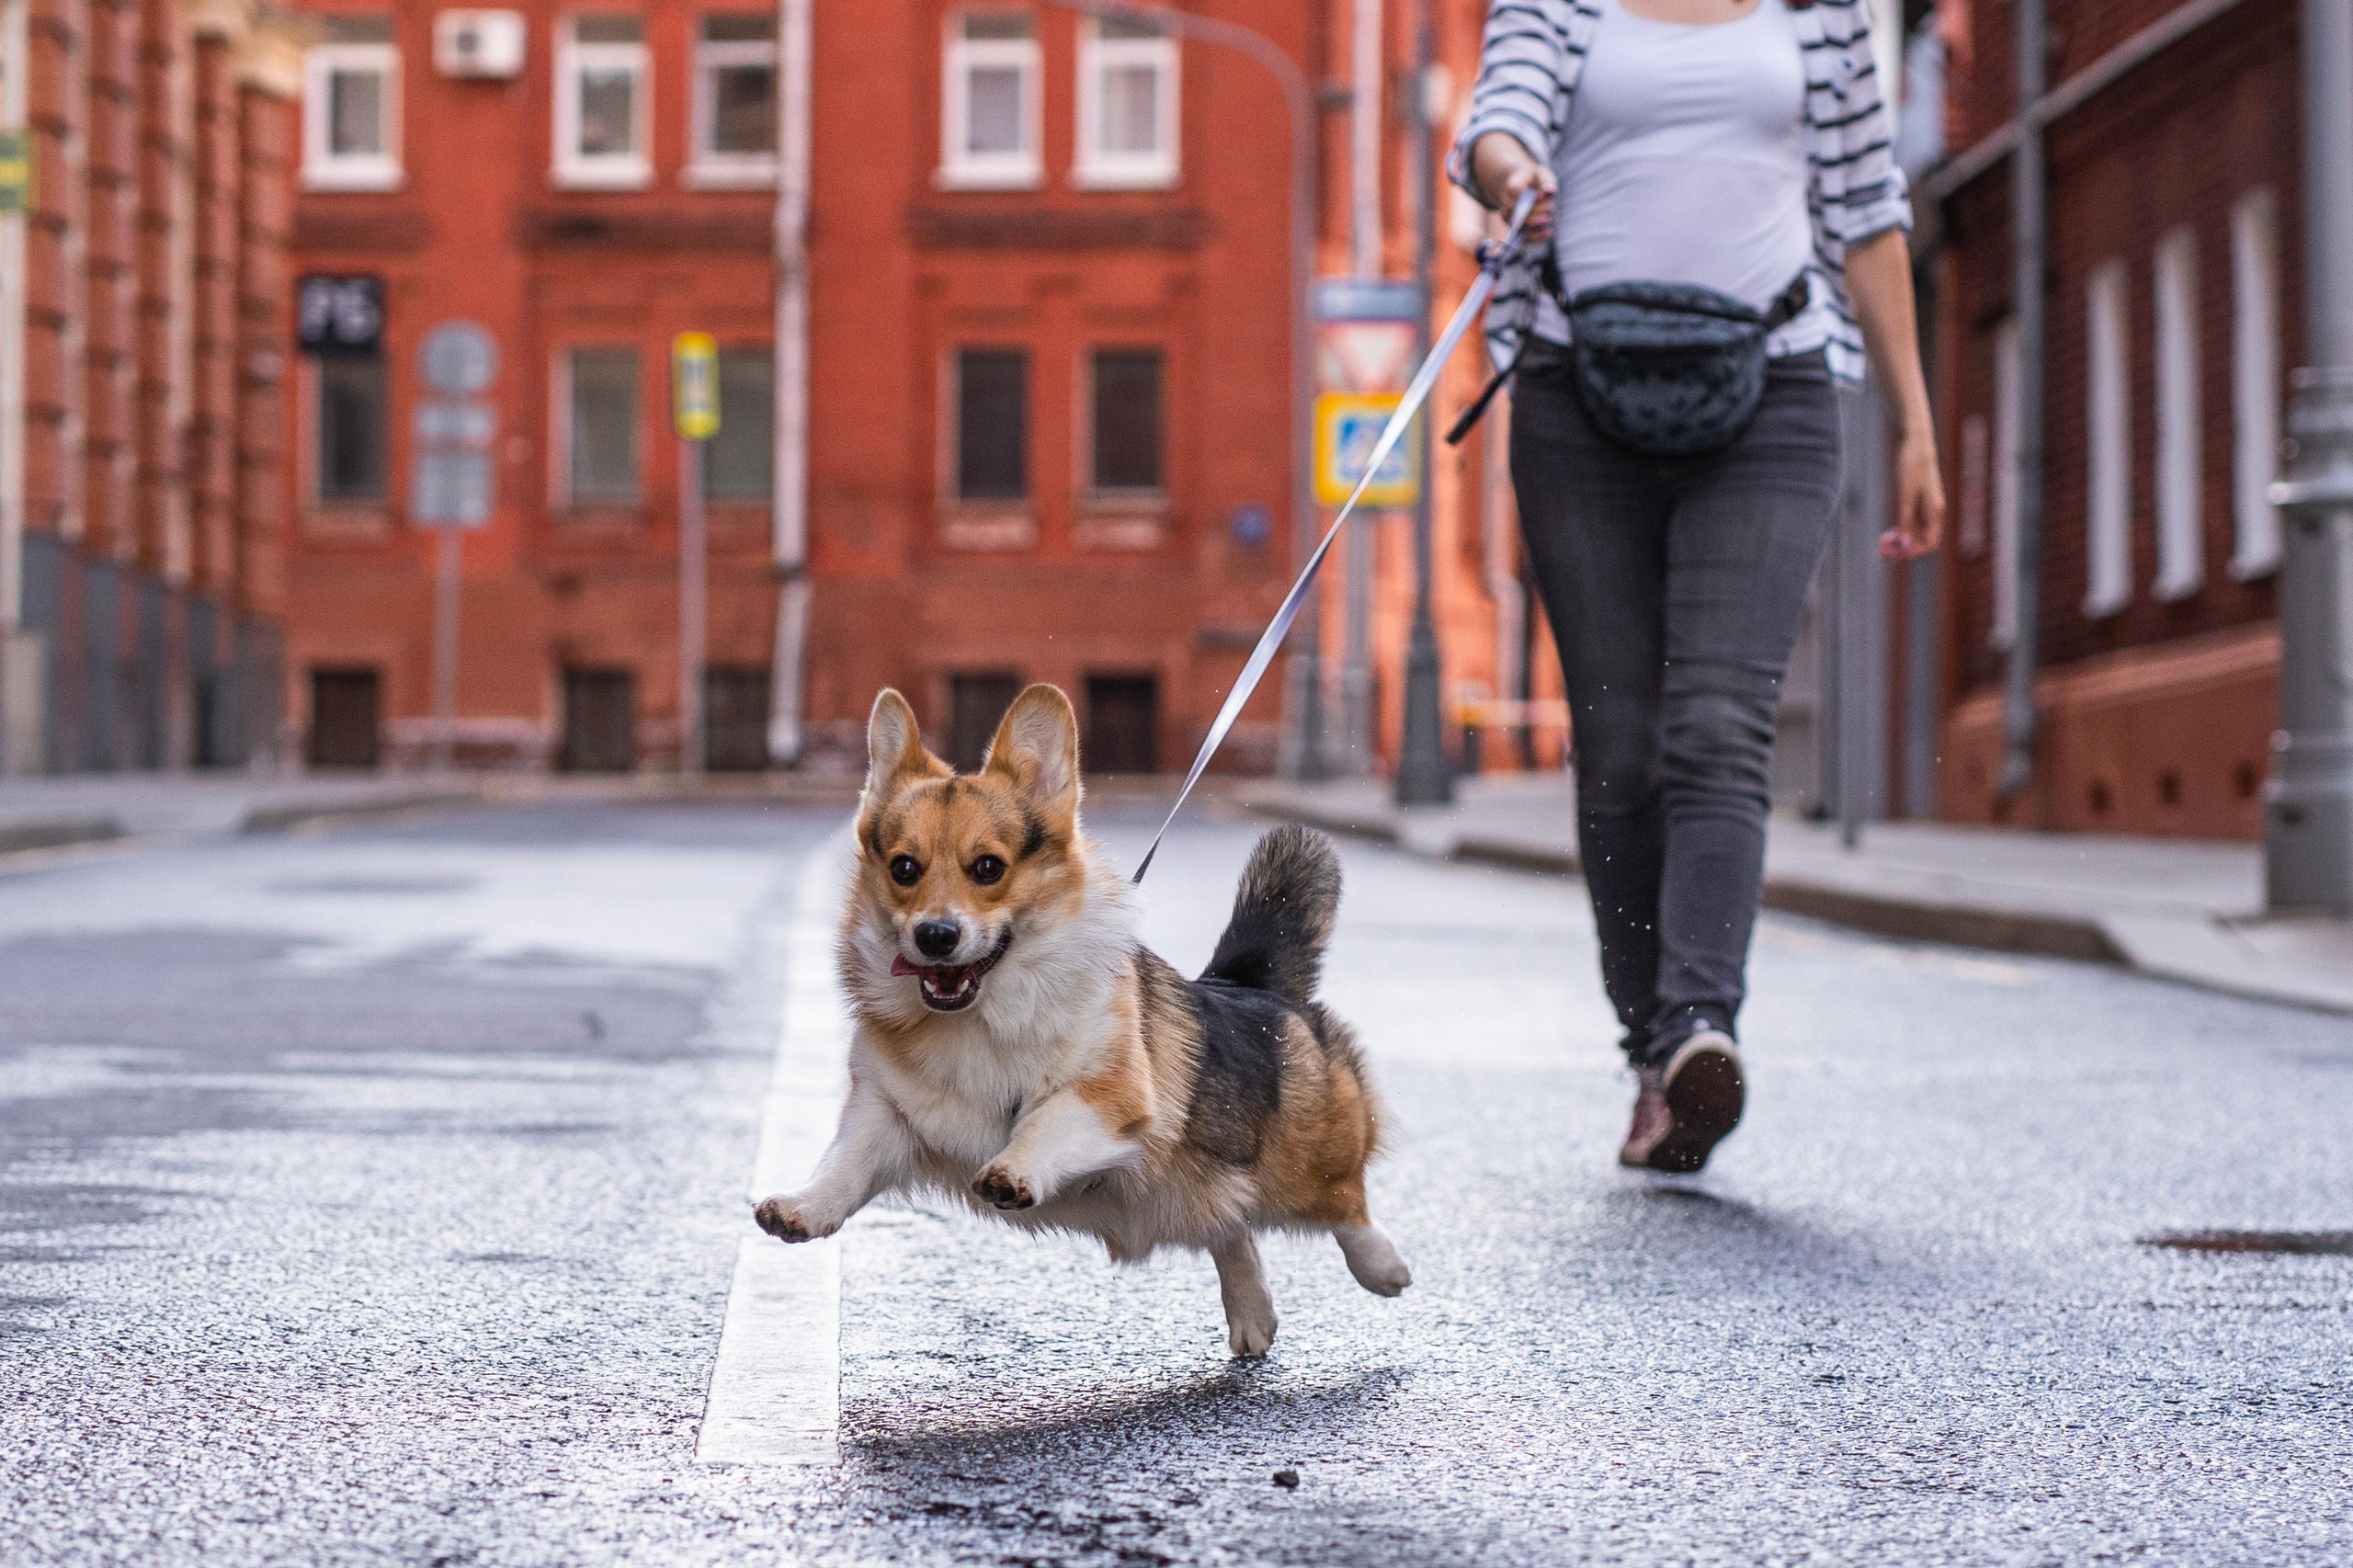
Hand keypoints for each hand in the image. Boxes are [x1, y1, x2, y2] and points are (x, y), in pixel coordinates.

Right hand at [1470, 133, 1555, 243]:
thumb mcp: (1541, 174)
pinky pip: (1522, 236)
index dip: (1530, 196)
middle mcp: (1506, 203)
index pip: (1517, 193)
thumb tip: (1550, 191)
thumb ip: (1546, 181)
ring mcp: (1508, 216)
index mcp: (1512, 187)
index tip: (1543, 195)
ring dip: (1536, 225)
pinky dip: (1536, 237)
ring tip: (1548, 220)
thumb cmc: (1534, 179)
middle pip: (1518, 211)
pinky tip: (1549, 233)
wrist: (1520, 186)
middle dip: (1536, 211)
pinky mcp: (1514, 227)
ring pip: (1519, 225)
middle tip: (1551, 208)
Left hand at [1879, 430, 1945, 560]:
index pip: (1931, 542)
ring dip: (1903, 539)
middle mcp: (1934, 511)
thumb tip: (1903, 542)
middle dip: (1906, 548)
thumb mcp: (1905, 494)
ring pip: (1917, 531)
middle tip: (1885, 552)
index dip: (1914, 551)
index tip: (1896, 555)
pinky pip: (1913, 521)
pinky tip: (1890, 531)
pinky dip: (1902, 528)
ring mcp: (1927, 506)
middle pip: (1923, 539)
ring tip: (1884, 543)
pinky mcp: (1920, 500)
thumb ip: (1905, 518)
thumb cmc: (1913, 466)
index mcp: (1935, 510)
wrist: (1917, 444)